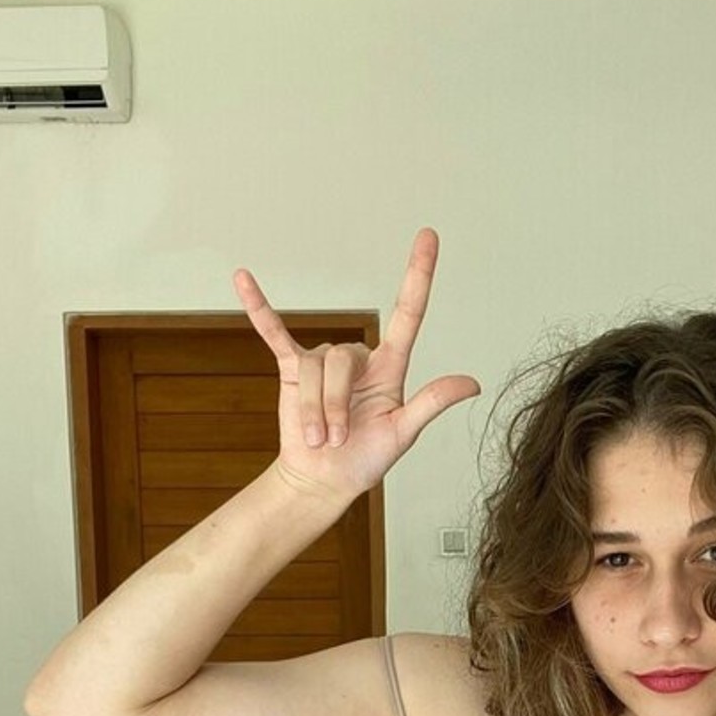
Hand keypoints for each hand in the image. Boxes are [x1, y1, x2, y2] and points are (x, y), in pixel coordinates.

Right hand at [233, 228, 480, 500]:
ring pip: (313, 368)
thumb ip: (431, 403)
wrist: (324, 480)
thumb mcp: (403, 433)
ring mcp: (323, 362)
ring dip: (313, 409)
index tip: (428, 236)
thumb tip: (472, 384)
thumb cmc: (365, 459)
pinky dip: (259, 308)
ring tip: (318, 438)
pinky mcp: (291, 369)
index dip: (418, 274)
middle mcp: (358, 358)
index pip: (408, 312)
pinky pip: (274, 333)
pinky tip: (243, 281)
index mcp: (390, 367)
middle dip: (334, 405)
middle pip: (342, 360)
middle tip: (337, 440)